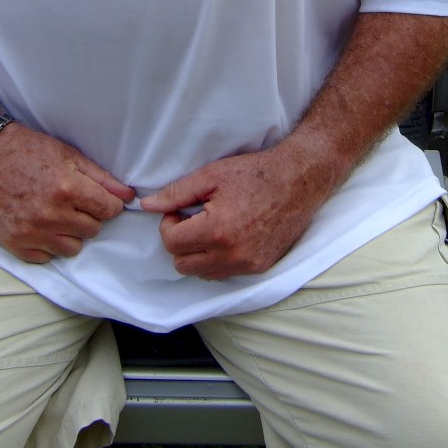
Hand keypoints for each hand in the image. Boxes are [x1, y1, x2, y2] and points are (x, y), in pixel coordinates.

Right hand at [0, 123, 133, 263]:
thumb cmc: (26, 151)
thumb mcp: (68, 154)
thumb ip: (101, 178)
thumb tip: (128, 196)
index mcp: (67, 188)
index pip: (109, 210)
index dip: (108, 204)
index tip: (100, 199)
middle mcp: (51, 215)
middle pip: (93, 229)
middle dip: (89, 216)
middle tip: (73, 202)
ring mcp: (32, 232)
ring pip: (73, 248)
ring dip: (70, 233)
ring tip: (56, 214)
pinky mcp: (15, 244)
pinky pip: (47, 257)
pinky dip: (47, 244)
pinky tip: (40, 225)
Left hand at [140, 145, 323, 280]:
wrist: (299, 180)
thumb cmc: (255, 173)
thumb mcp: (211, 175)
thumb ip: (176, 193)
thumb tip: (147, 206)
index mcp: (217, 231)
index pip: (172, 243)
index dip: (169, 224)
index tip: (180, 210)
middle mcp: (232, 255)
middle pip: (182, 264)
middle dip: (181, 242)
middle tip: (193, 218)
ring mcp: (248, 265)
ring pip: (202, 273)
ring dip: (198, 254)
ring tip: (211, 226)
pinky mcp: (260, 268)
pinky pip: (225, 274)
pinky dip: (218, 259)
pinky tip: (227, 236)